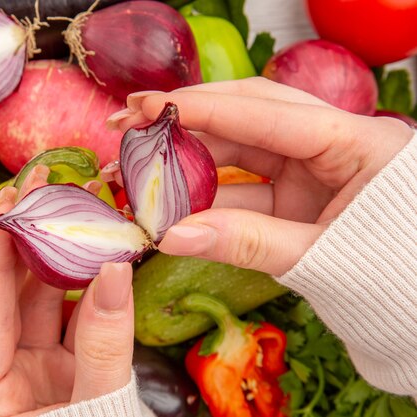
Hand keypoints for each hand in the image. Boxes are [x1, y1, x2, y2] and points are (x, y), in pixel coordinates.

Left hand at [0, 166, 134, 416]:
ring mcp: (42, 373)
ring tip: (86, 210)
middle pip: (16, 294)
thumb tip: (114, 272)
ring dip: (69, 257)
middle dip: (35, 238)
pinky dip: (96, 290)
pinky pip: (81, 323)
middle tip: (52, 188)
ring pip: (51, 303)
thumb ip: (103, 347)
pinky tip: (109, 256)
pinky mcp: (72, 375)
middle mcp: (9, 374)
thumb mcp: (92, 414)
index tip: (10, 200)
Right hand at [109, 77, 413, 274]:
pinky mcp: (295, 192)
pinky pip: (242, 184)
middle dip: (187, 119)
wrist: (416, 315)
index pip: (270, 111)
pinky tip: (166, 200)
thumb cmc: (392, 281)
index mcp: (358, 143)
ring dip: (187, 158)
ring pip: (239, 147)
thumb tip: (170, 237)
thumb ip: (248, 243)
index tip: (150, 106)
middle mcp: (331, 143)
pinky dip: (204, 193)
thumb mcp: (321, 259)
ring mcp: (311, 167)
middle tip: (131, 120)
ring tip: (135, 164)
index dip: (205, 108)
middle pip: (248, 113)